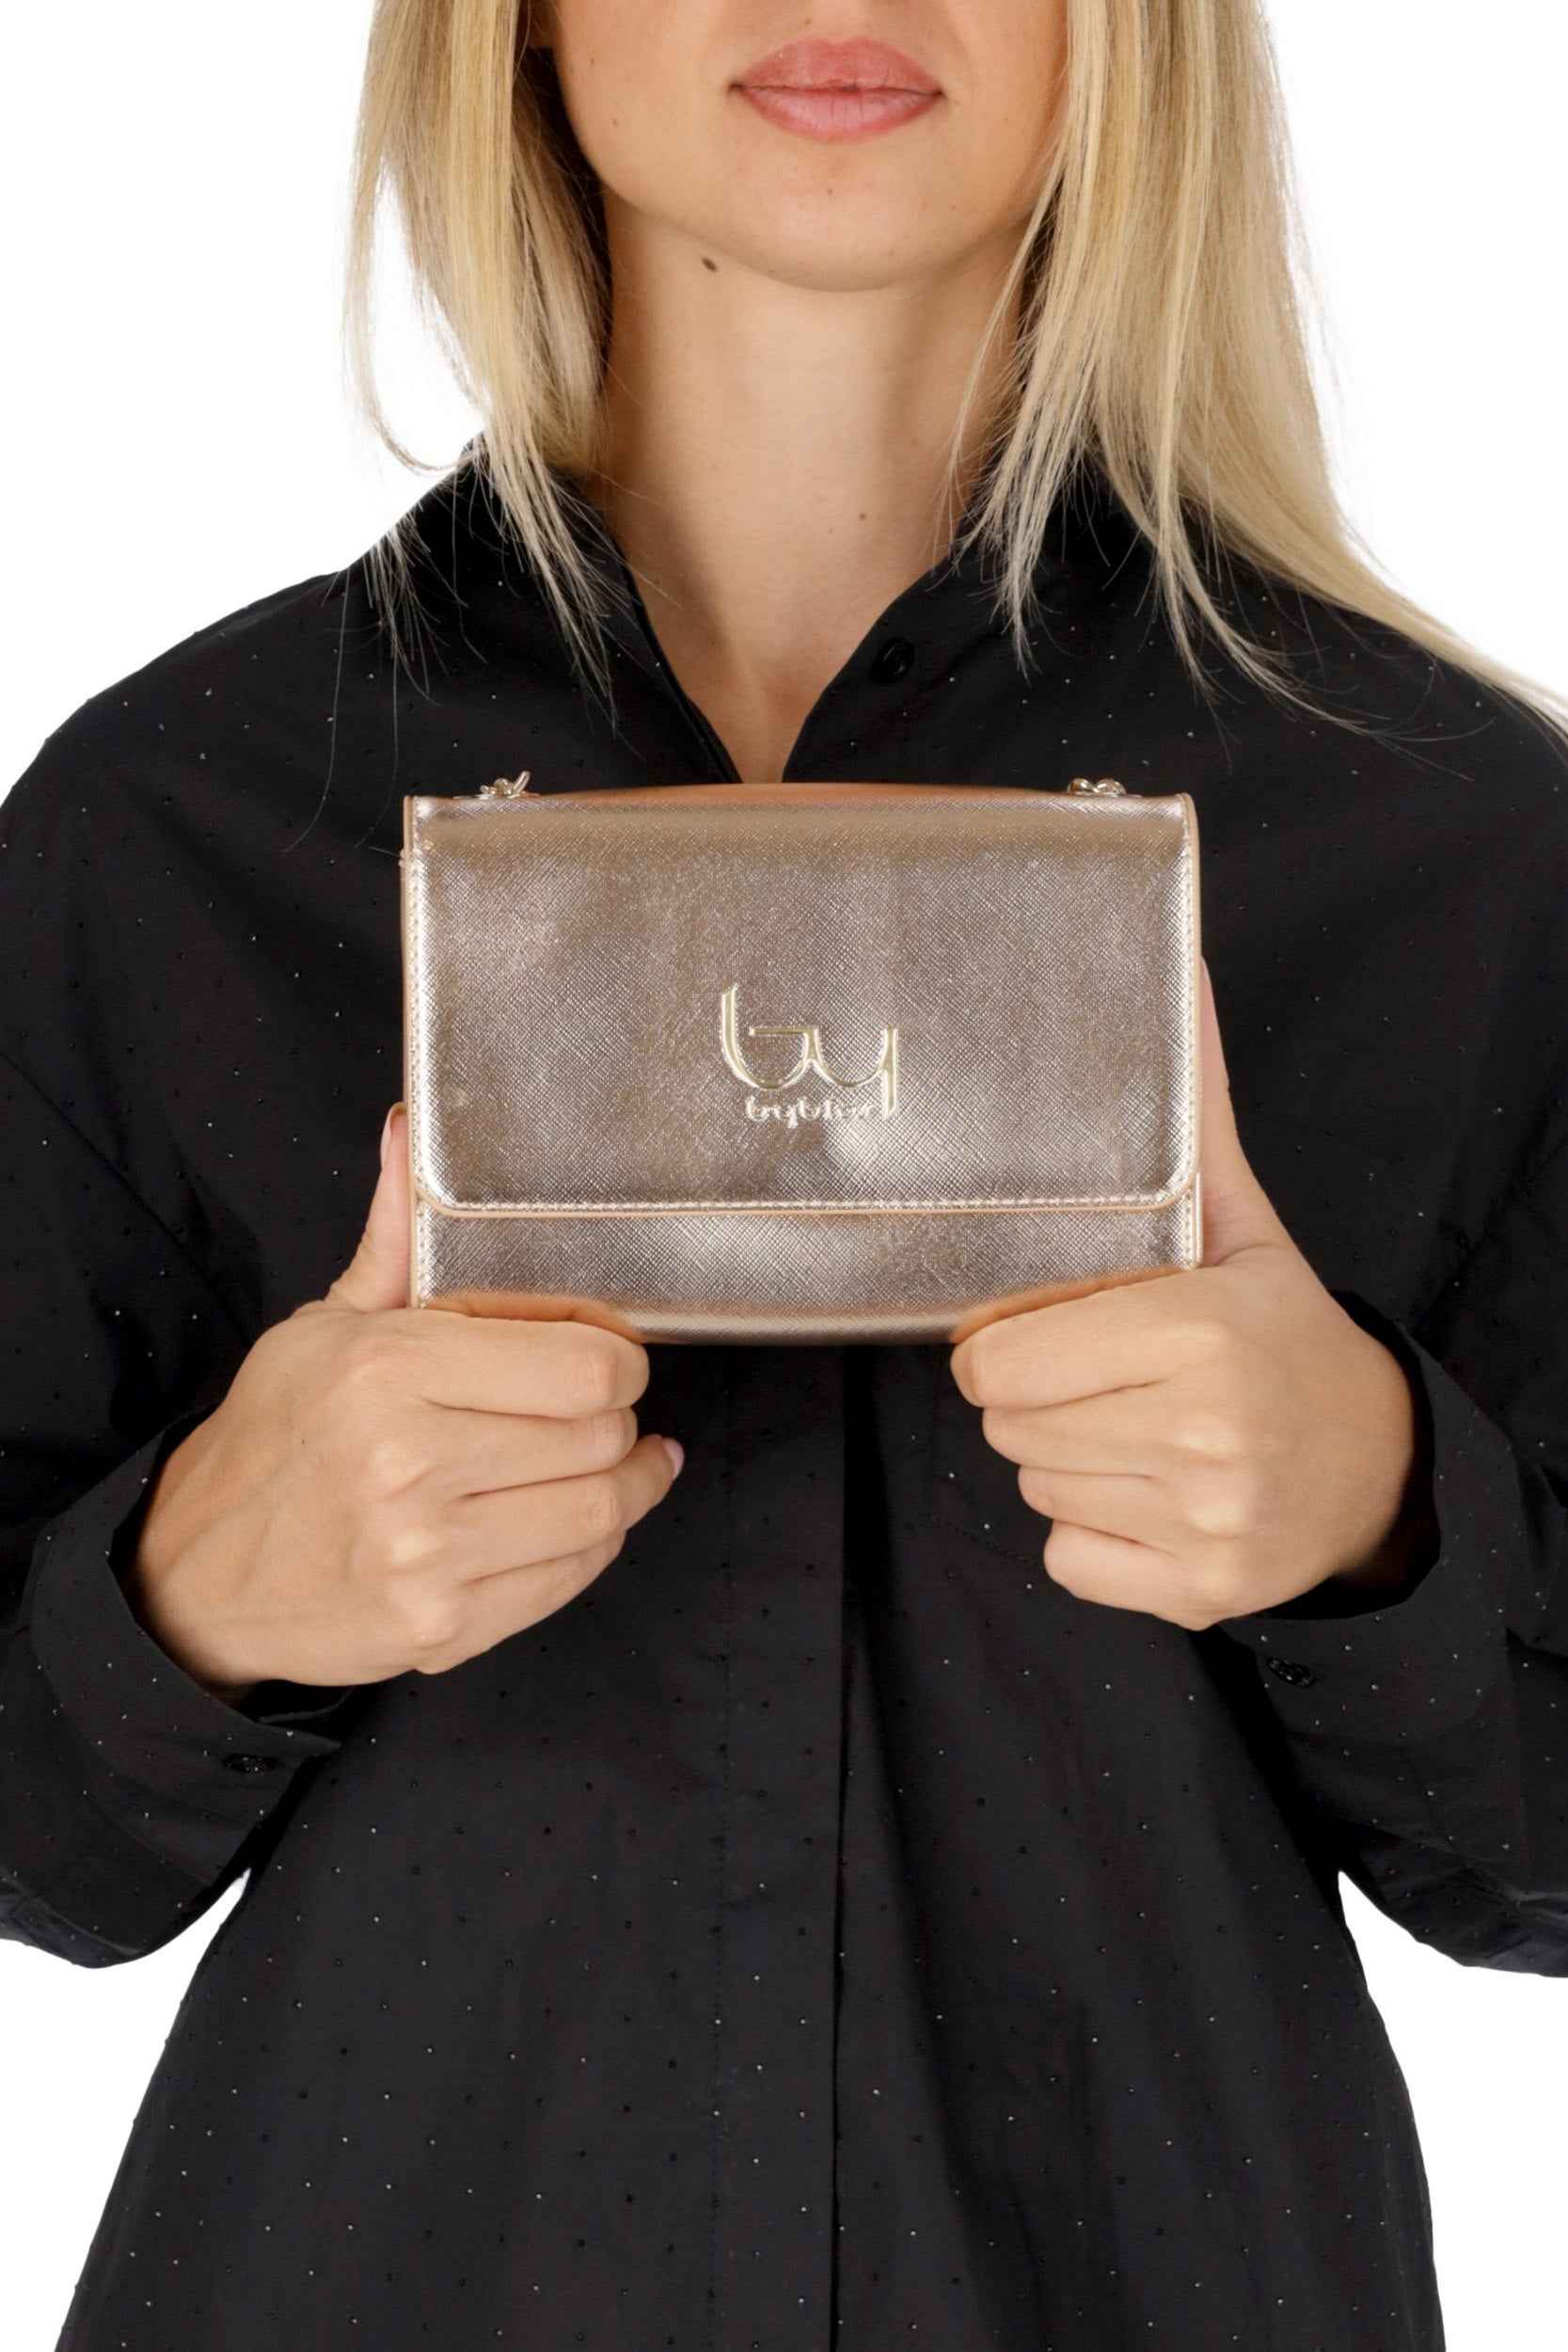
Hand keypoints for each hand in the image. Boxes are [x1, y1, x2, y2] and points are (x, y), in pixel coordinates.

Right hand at [123, 1104, 684, 1702]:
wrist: (196, 1572)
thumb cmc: (274, 1438)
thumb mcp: (325, 1326)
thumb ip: (395, 1240)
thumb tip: (408, 1133)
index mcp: (391, 1369)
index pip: (585, 1365)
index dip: (619, 1354)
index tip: (608, 1351)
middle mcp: (411, 1461)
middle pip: (602, 1434)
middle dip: (619, 1417)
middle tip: (603, 1408)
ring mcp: (429, 1553)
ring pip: (601, 1511)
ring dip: (627, 1483)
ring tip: (621, 1461)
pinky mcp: (443, 1626)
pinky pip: (571, 1578)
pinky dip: (593, 1544)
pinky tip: (578, 1517)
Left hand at [948, 959, 1436, 1632]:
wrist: (1374, 1465)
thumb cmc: (1278, 1334)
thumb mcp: (1239, 1225)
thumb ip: (1190, 1114)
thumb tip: (1179, 965)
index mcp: (1203, 1333)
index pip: (999, 1362)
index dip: (1004, 1345)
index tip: (1048, 1330)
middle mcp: (1206, 1434)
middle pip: (1006, 1424)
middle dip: (1036, 1396)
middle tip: (1104, 1375)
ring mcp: (1204, 1523)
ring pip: (1033, 1485)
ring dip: (1064, 1457)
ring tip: (1136, 1424)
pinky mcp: (1197, 1595)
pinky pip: (1065, 1558)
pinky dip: (1090, 1533)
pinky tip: (1151, 1491)